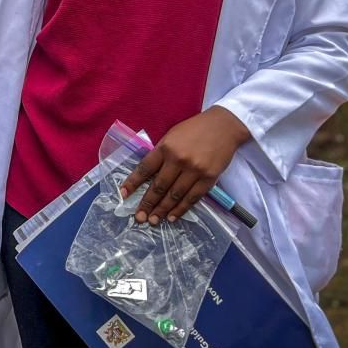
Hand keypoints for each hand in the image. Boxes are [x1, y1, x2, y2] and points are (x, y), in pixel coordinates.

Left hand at [119, 106, 251, 225]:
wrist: (223, 126)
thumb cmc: (194, 130)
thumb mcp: (172, 135)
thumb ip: (161, 154)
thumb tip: (148, 176)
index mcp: (166, 147)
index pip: (145, 168)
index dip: (133, 183)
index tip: (123, 194)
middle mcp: (178, 160)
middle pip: (159, 186)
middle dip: (147, 203)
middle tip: (139, 217)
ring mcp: (194, 170)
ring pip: (174, 195)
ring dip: (162, 210)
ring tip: (152, 221)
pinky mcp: (209, 178)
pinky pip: (192, 198)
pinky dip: (181, 209)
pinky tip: (172, 217)